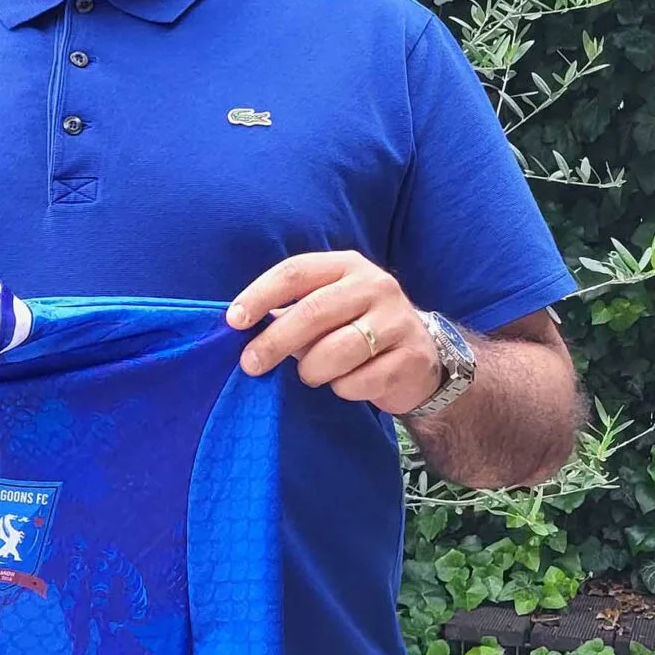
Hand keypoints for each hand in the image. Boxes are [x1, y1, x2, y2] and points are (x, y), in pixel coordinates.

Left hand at [226, 250, 442, 413]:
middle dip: (274, 342)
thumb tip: (243, 330)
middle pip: (312, 312)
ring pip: (335, 351)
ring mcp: (397, 320)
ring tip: (312, 374)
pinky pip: (358, 381)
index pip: (296, 272)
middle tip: (251, 364)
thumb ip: (291, 313)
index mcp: (347, 266)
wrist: (421, 359)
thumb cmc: (357, 329)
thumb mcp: (328, 309)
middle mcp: (375, 285)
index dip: (260, 295)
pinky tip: (348, 383)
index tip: (233, 321)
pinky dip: (342, 389)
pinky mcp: (410, 356)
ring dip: (312, 370)